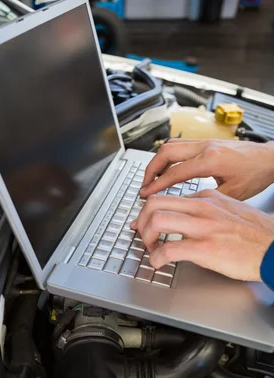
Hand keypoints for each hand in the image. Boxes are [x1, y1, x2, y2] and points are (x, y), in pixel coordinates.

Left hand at [130, 189, 273, 280]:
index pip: (168, 197)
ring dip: (146, 237)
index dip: (151, 212)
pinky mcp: (204, 248)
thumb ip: (209, 210)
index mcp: (207, 199)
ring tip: (150, 249)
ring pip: (157, 220)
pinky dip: (156, 258)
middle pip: (155, 203)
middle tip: (142, 235)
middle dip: (142, 220)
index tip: (146, 223)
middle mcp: (202, 208)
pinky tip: (157, 263)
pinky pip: (168, 249)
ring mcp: (202, 227)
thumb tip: (188, 217)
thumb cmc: (257, 235)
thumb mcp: (231, 211)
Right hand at [140, 139, 273, 200]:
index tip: (145, 195)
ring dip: (158, 161)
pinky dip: (168, 157)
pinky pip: (180, 145)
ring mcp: (205, 142)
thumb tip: (183, 206)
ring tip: (152, 178)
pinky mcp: (207, 142)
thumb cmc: (255, 175)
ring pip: (171, 145)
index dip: (156, 185)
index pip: (174, 172)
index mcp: (210, 160)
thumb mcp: (231, 194)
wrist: (269, 159)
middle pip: (166, 152)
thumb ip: (205, 198)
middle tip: (144, 185)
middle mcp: (205, 147)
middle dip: (150, 169)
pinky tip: (167, 169)